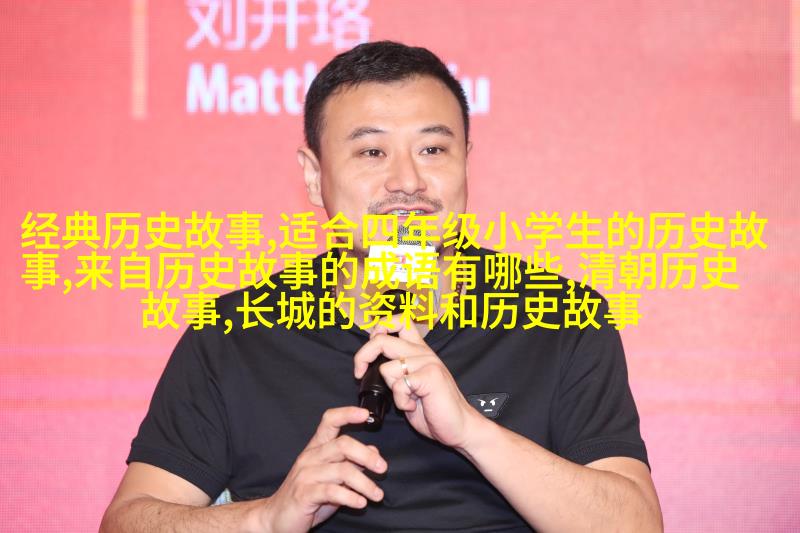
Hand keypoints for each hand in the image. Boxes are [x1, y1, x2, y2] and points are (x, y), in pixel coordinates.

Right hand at [260, 406, 386, 532]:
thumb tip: (373, 450)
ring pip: (342, 470)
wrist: (277, 518)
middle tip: (382, 469)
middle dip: (367, 456)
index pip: (330, 421)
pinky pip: (332, 491)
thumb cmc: (307, 496)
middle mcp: (310, 457)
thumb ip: (351, 462)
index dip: (348, 414)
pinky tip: (360, 503)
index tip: (366, 414)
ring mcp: (306, 475)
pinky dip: (350, 497)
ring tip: (376, 495)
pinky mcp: (304, 494)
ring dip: (365, 483)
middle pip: (343, 444)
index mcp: (316, 448)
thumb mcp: (332, 477)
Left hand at [354, 320, 482, 449]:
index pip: (399, 321)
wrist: (459, 426)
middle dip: (363, 357)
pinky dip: (400, 400)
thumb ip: (397, 372)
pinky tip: (412, 406)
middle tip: (360, 373)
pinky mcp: (430, 377)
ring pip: (386, 367)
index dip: (380, 328)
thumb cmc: (435, 409)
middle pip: (381, 339)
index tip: (371, 348)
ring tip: (406, 400)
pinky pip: (399, 385)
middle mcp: (423, 353)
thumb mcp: (411, 385)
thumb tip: (372, 365)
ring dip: (390, 389)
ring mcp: (427, 363)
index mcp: (419, 351)